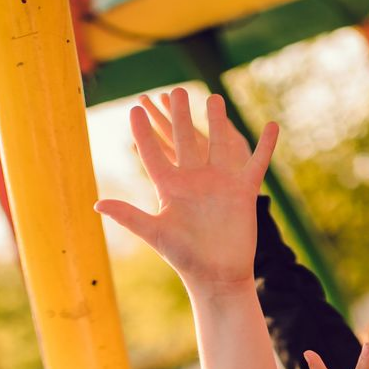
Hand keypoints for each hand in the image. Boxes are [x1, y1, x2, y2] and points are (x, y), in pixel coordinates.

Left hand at [95, 88, 277, 291]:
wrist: (217, 277)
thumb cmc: (185, 259)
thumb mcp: (156, 233)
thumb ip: (129, 216)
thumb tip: (96, 204)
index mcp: (170, 188)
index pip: (153, 153)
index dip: (142, 132)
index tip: (134, 108)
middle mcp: (194, 180)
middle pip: (185, 140)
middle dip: (180, 116)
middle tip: (177, 91)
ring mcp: (219, 183)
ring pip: (218, 144)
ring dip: (217, 121)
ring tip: (214, 98)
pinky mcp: (243, 191)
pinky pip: (256, 163)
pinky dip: (265, 145)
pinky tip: (272, 126)